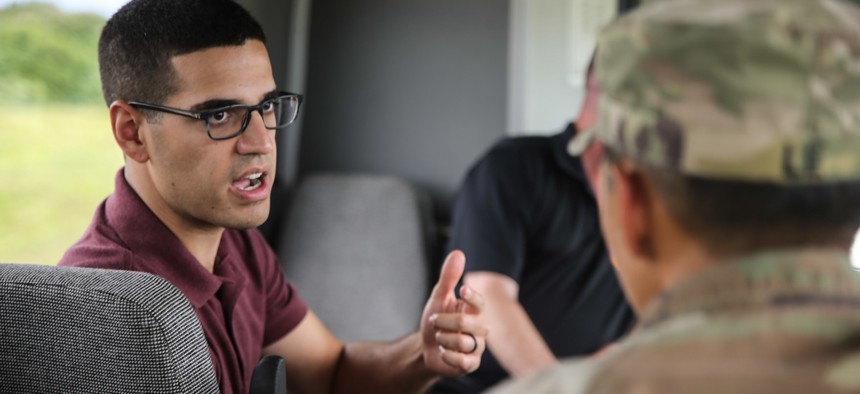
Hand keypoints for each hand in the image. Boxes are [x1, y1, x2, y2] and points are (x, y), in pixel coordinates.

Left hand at [420, 250, 486, 375]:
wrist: (426, 348)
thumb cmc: (436, 320)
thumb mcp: (439, 297)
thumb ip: (449, 277)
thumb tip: (458, 253)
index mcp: (474, 310)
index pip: (480, 303)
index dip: (472, 296)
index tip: (462, 289)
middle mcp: (480, 328)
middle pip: (465, 323)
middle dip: (442, 321)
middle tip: (434, 321)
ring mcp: (477, 347)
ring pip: (462, 342)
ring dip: (442, 339)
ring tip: (439, 338)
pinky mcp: (471, 364)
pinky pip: (461, 360)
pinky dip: (446, 355)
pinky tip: (442, 351)